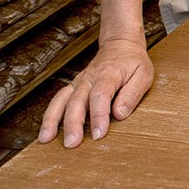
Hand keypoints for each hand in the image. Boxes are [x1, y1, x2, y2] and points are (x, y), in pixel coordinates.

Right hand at [38, 37, 152, 147]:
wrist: (120, 44)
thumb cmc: (133, 61)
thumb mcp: (143, 74)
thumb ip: (132, 94)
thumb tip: (119, 114)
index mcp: (109, 74)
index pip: (100, 96)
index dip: (98, 115)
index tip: (98, 134)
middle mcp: (89, 78)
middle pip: (77, 101)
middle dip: (73, 123)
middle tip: (72, 143)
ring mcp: (79, 82)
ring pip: (62, 100)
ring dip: (53, 120)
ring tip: (46, 139)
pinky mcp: (74, 86)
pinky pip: (58, 100)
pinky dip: (49, 115)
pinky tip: (45, 130)